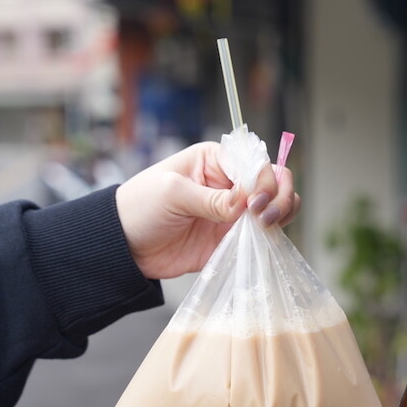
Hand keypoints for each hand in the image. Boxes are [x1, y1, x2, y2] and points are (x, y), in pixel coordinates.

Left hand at [116, 141, 299, 279]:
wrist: (124, 246)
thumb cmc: (140, 207)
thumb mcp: (173, 194)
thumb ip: (212, 199)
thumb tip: (247, 201)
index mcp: (215, 160)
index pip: (255, 161)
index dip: (263, 179)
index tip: (254, 201)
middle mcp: (229, 182)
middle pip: (273, 180)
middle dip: (279, 195)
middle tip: (266, 216)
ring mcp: (233, 211)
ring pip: (275, 205)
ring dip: (282, 212)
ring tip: (268, 226)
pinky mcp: (232, 237)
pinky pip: (262, 234)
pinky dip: (272, 235)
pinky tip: (266, 239)